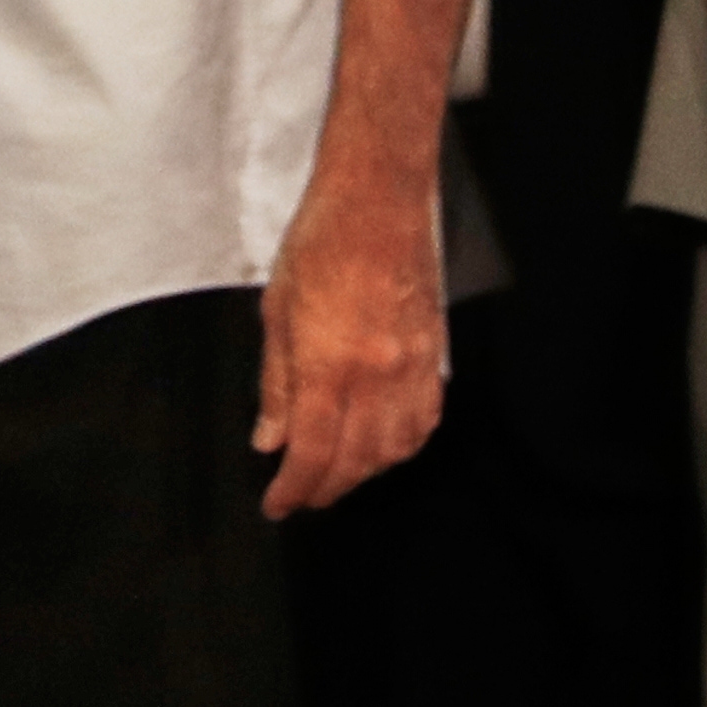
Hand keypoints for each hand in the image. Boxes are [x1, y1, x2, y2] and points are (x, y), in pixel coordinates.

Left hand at [254, 182, 446, 514]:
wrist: (378, 201)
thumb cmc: (320, 243)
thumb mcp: (276, 311)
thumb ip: (276, 383)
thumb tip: (270, 439)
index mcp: (328, 365)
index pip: (313, 453)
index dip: (295, 490)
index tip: (278, 505)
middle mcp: (376, 376)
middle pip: (356, 461)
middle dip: (327, 488)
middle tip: (303, 496)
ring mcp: (412, 368)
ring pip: (395, 449)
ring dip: (365, 473)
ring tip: (337, 475)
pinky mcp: (435, 355)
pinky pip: (425, 420)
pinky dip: (402, 445)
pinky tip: (384, 447)